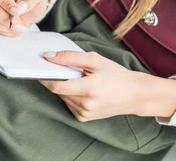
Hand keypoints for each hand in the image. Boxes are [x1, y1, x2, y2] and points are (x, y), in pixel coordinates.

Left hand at [39, 51, 175, 120]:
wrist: (133, 94)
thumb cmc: (116, 75)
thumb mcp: (95, 60)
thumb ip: (70, 57)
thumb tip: (49, 57)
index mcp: (89, 89)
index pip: (56, 86)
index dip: (46, 77)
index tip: (41, 68)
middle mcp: (85, 104)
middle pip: (58, 91)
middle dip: (59, 79)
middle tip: (70, 70)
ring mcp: (84, 113)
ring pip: (62, 97)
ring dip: (66, 87)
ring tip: (82, 80)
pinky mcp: (84, 118)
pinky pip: (69, 104)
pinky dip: (71, 95)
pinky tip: (84, 90)